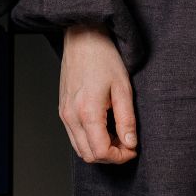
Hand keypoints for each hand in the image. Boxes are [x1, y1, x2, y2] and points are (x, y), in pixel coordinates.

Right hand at [59, 24, 138, 164]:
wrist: (83, 39)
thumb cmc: (104, 58)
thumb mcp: (123, 87)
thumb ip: (127, 119)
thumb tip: (130, 143)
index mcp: (87, 112)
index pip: (101, 151)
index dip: (120, 156)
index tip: (133, 149)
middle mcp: (71, 116)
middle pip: (89, 155)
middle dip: (111, 156)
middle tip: (128, 144)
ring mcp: (64, 114)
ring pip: (80, 149)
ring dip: (100, 150)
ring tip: (118, 136)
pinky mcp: (63, 110)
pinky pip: (74, 137)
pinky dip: (90, 140)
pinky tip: (105, 128)